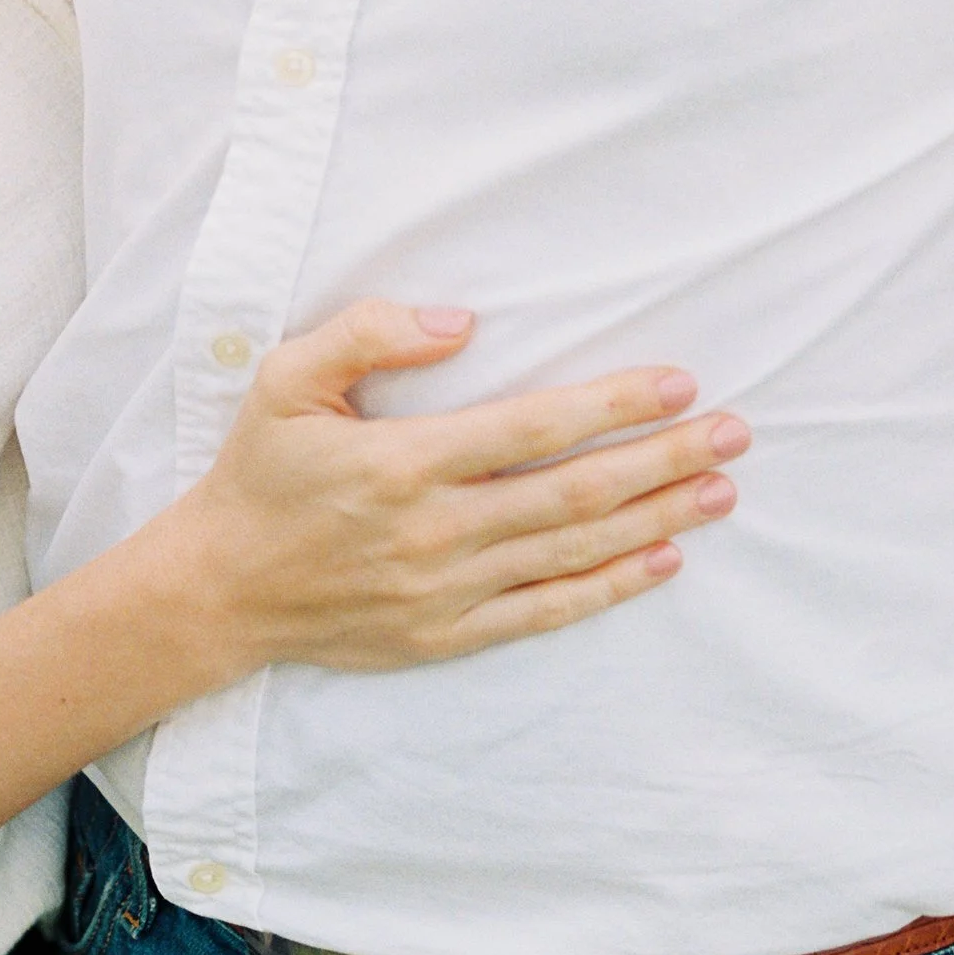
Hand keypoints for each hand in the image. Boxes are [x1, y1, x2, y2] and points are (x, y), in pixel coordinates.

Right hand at [161, 301, 744, 676]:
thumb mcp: (286, 379)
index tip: (678, 383)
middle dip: (663, 459)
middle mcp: (435, 531)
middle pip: (574, 493)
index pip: (531, 428)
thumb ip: (368, 333)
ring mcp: (445, 590)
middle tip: (734, 432)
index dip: (610, 405)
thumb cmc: (260, 472)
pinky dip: (608, 587)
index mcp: (401, 463)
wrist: (219, 589)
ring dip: (655, 519)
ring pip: (573, 552)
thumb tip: (462, 319)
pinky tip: (662, 561)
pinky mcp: (446, 635)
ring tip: (719, 489)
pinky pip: (545, 612)